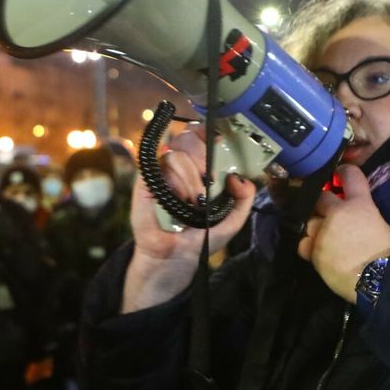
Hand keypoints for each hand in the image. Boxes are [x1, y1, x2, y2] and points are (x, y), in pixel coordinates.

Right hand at [122, 125, 253, 313]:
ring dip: (190, 178)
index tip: (219, 144)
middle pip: (189, 138)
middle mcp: (179, 164)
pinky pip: (159, 166)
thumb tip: (238, 177)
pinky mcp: (145, 181)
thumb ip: (244, 198)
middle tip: (209, 182)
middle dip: (204, 157)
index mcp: (199, 166)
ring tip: (194, 201)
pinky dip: (174, 182)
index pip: (200, 134)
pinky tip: (179, 199)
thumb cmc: (202, 236)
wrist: (176, 256)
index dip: (208, 133)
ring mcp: (161, 171)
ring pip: (176, 153)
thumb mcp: (233, 220)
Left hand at [298, 165, 389, 303]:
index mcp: (359, 203)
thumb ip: (361, 213)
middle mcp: (337, 213)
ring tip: (324, 236)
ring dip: (315, 226)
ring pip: (308, 221)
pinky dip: (309, 245)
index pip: (349, 175)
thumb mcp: (378, 223)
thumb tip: (352, 215)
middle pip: (320, 198)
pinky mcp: (314, 251)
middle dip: (323, 204)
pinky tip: (318, 250)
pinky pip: (303, 243)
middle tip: (329, 213)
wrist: (380, 279)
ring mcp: (323, 232)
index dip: (342, 173)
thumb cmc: (387, 252)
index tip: (339, 177)